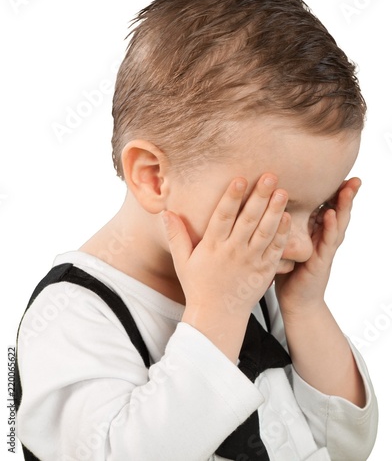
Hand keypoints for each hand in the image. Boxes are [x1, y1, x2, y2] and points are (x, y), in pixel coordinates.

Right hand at [162, 174, 290, 317]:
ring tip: (283, 192)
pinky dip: (282, 235)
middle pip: (248, 220)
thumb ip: (176, 236)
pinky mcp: (264, 271)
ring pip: (265, 233)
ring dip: (275, 211)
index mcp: (212, 247)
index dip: (231, 197)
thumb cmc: (198, 287)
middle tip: (270, 177)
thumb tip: (166, 212)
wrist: (218, 317)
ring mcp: (250, 262)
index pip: (222, 217)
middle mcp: (233, 252)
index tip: (240, 179)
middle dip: (259, 197)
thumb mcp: (182, 262)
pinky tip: (288, 218)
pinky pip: (275, 251)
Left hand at [274, 177, 360, 316]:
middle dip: (346, 195)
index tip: (337, 172)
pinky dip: (330, 228)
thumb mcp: (286, 243)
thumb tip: (270, 204)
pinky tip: (331, 214)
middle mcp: (323, 239)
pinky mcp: (321, 262)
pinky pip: (327, 242)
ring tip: (349, 188)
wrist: (295, 302)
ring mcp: (324, 250)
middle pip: (337, 212)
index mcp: (315, 233)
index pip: (326, 207)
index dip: (333, 191)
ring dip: (343, 206)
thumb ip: (285, 225)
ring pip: (337, 224)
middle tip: (353, 177)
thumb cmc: (288, 272)